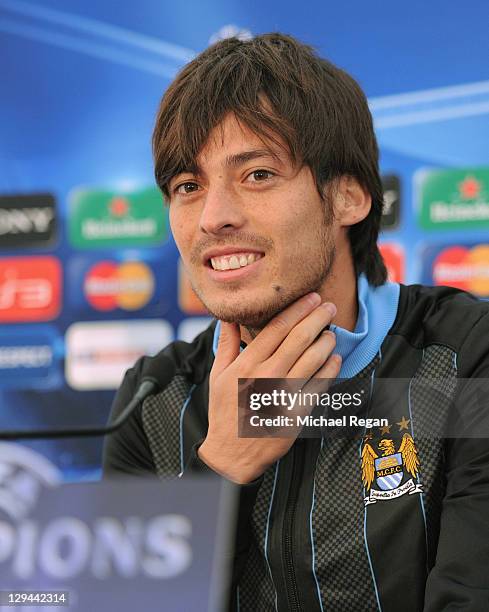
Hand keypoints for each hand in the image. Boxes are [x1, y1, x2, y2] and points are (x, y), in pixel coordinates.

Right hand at [198, 292, 341, 482]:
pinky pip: (319, 385)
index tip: (310, 298)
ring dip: (326, 341)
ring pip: (312, 359)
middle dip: (317, 318)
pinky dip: (330, 369)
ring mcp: (283, 393)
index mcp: (247, 363)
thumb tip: (229, 317)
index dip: (297, 309)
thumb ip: (227, 344)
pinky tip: (336, 359)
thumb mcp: (218, 375)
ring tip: (332, 331)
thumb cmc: (225, 411)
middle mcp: (266, 375)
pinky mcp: (297, 412)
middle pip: (298, 338)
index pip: (277, 328)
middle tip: (328, 306)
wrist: (233, 452)